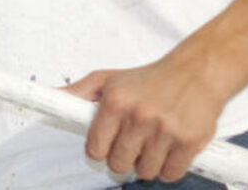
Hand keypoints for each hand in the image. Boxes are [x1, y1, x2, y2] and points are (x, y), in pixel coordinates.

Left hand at [65, 51, 230, 182]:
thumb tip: (51, 97)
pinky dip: (168, 170)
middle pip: (118, 164)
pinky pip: (170, 174)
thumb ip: (78, 92)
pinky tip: (167, 152)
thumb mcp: (108, 79)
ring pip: (144, 172)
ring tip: (151, 145)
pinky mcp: (189, 141)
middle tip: (131, 145)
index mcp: (115, 102)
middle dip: (122, 159)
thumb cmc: (149, 79)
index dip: (99, 150)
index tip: (105, 145)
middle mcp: (139, 116)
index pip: (95, 149)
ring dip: (146, 164)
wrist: (197, 72)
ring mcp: (165, 130)